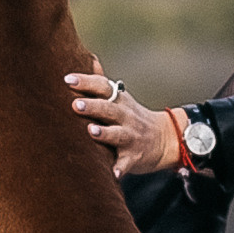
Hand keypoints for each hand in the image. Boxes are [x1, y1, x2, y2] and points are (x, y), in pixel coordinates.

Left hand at [66, 70, 180, 177]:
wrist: (166, 139)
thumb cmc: (133, 117)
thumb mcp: (121, 98)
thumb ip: (102, 81)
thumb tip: (89, 58)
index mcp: (119, 101)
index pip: (103, 87)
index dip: (87, 82)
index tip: (68, 79)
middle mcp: (125, 117)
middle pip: (109, 109)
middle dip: (93, 107)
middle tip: (75, 105)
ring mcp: (130, 137)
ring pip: (117, 135)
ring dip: (105, 133)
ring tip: (92, 132)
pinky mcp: (133, 157)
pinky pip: (126, 164)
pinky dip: (120, 169)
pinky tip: (113, 174)